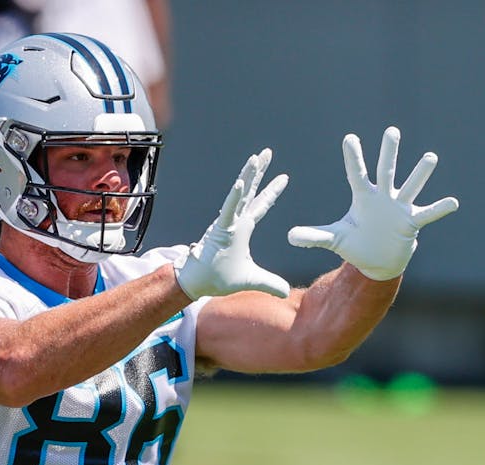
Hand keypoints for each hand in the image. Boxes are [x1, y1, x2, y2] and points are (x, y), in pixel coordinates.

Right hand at [174, 149, 290, 299]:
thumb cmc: (218, 278)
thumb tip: (287, 292)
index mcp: (242, 228)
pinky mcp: (218, 229)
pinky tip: (241, 183)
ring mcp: (226, 222)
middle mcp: (235, 220)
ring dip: (248, 176)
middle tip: (267, 153)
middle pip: (250, 191)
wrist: (197, 283)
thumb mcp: (252, 280)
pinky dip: (234, 197)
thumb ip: (270, 283)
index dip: (272, 191)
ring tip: (257, 158)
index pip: (261, 205)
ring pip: (239, 194)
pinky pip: (228, 210)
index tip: (284, 177)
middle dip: (259, 172)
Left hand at [288, 127, 459, 280]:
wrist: (377, 262)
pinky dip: (440, 208)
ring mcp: (399, 208)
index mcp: (363, 198)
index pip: (357, 174)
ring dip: (420, 173)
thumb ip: (313, 236)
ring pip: (411, 186)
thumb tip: (289, 236)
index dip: (353, 157)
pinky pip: (428, 214)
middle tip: (392, 131)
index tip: (349, 138)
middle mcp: (383, 197)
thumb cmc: (356, 245)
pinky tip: (454, 202)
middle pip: (386, 170)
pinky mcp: (411, 223)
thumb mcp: (334, 240)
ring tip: (430, 157)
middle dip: (389, 152)